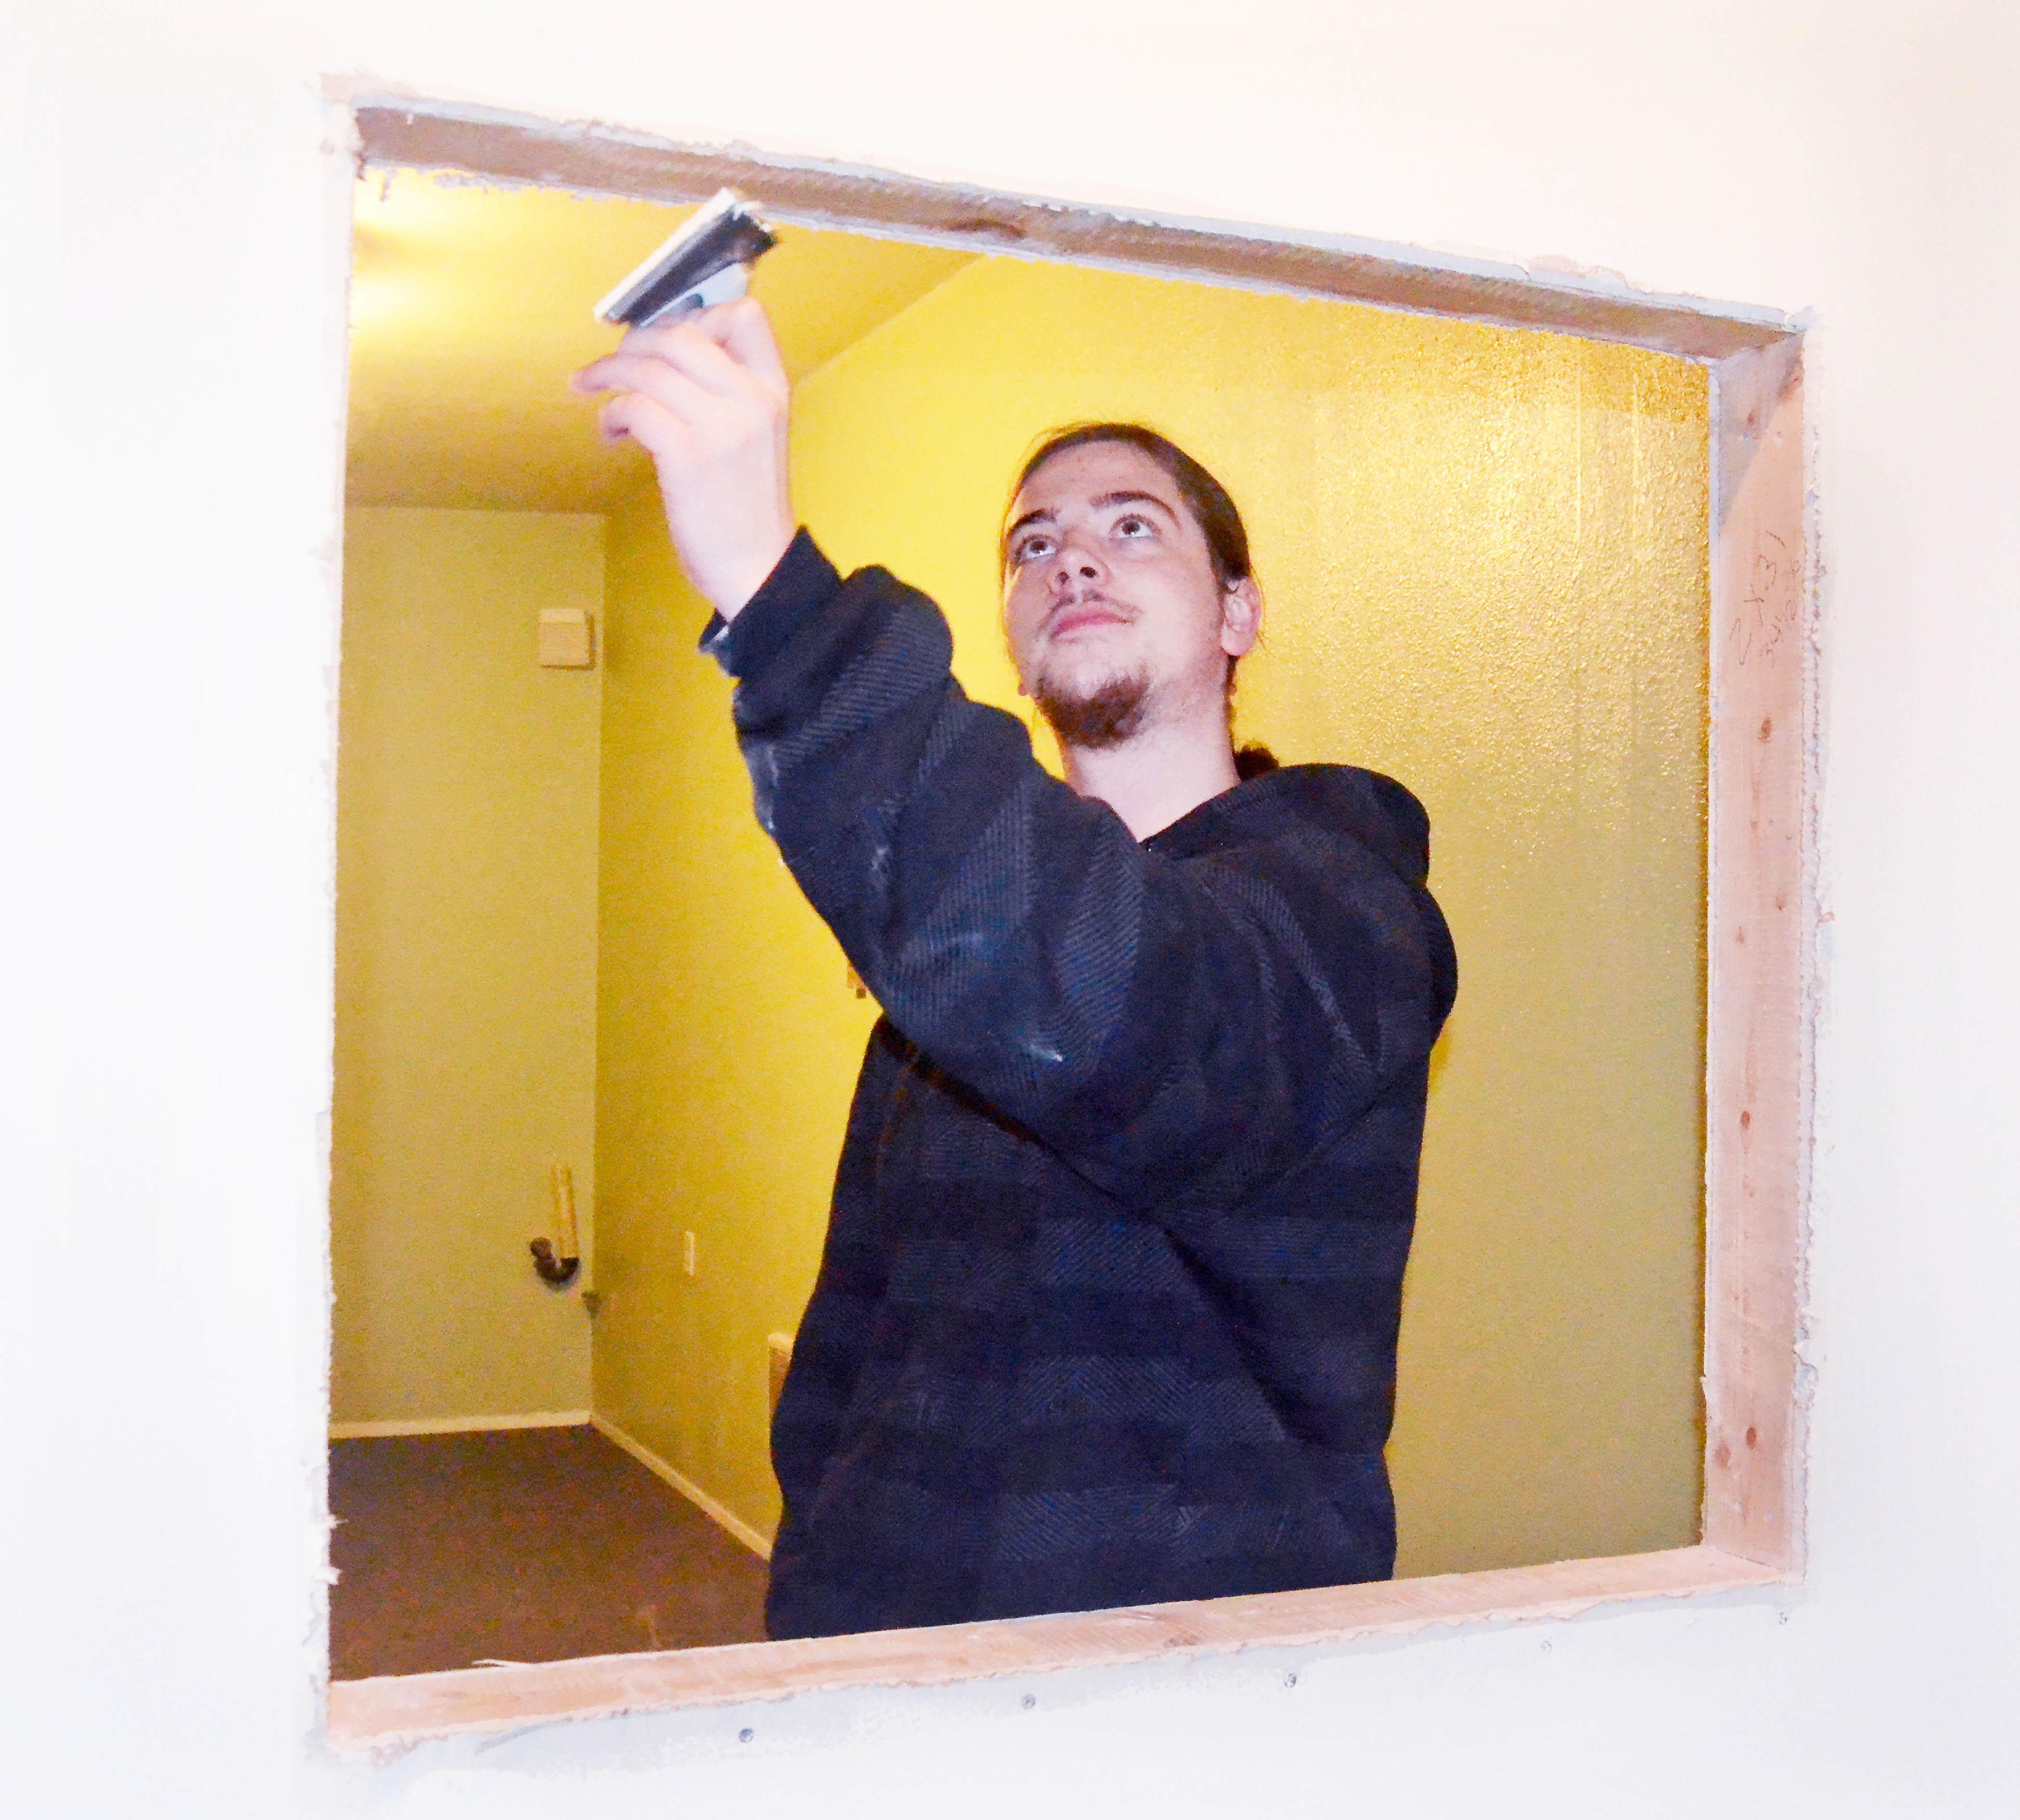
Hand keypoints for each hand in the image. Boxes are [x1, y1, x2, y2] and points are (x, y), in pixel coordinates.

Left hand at [571, 297, 794, 619]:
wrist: (757, 568)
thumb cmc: (746, 505)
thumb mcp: (755, 435)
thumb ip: (726, 392)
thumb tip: (662, 354)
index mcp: (772, 389)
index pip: (744, 314)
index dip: (697, 314)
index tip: (666, 340)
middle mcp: (751, 399)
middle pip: (681, 333)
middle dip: (633, 343)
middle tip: (613, 365)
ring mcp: (721, 426)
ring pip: (648, 368)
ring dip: (607, 375)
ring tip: (594, 393)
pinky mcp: (688, 455)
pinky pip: (634, 407)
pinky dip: (611, 414)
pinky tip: (612, 433)